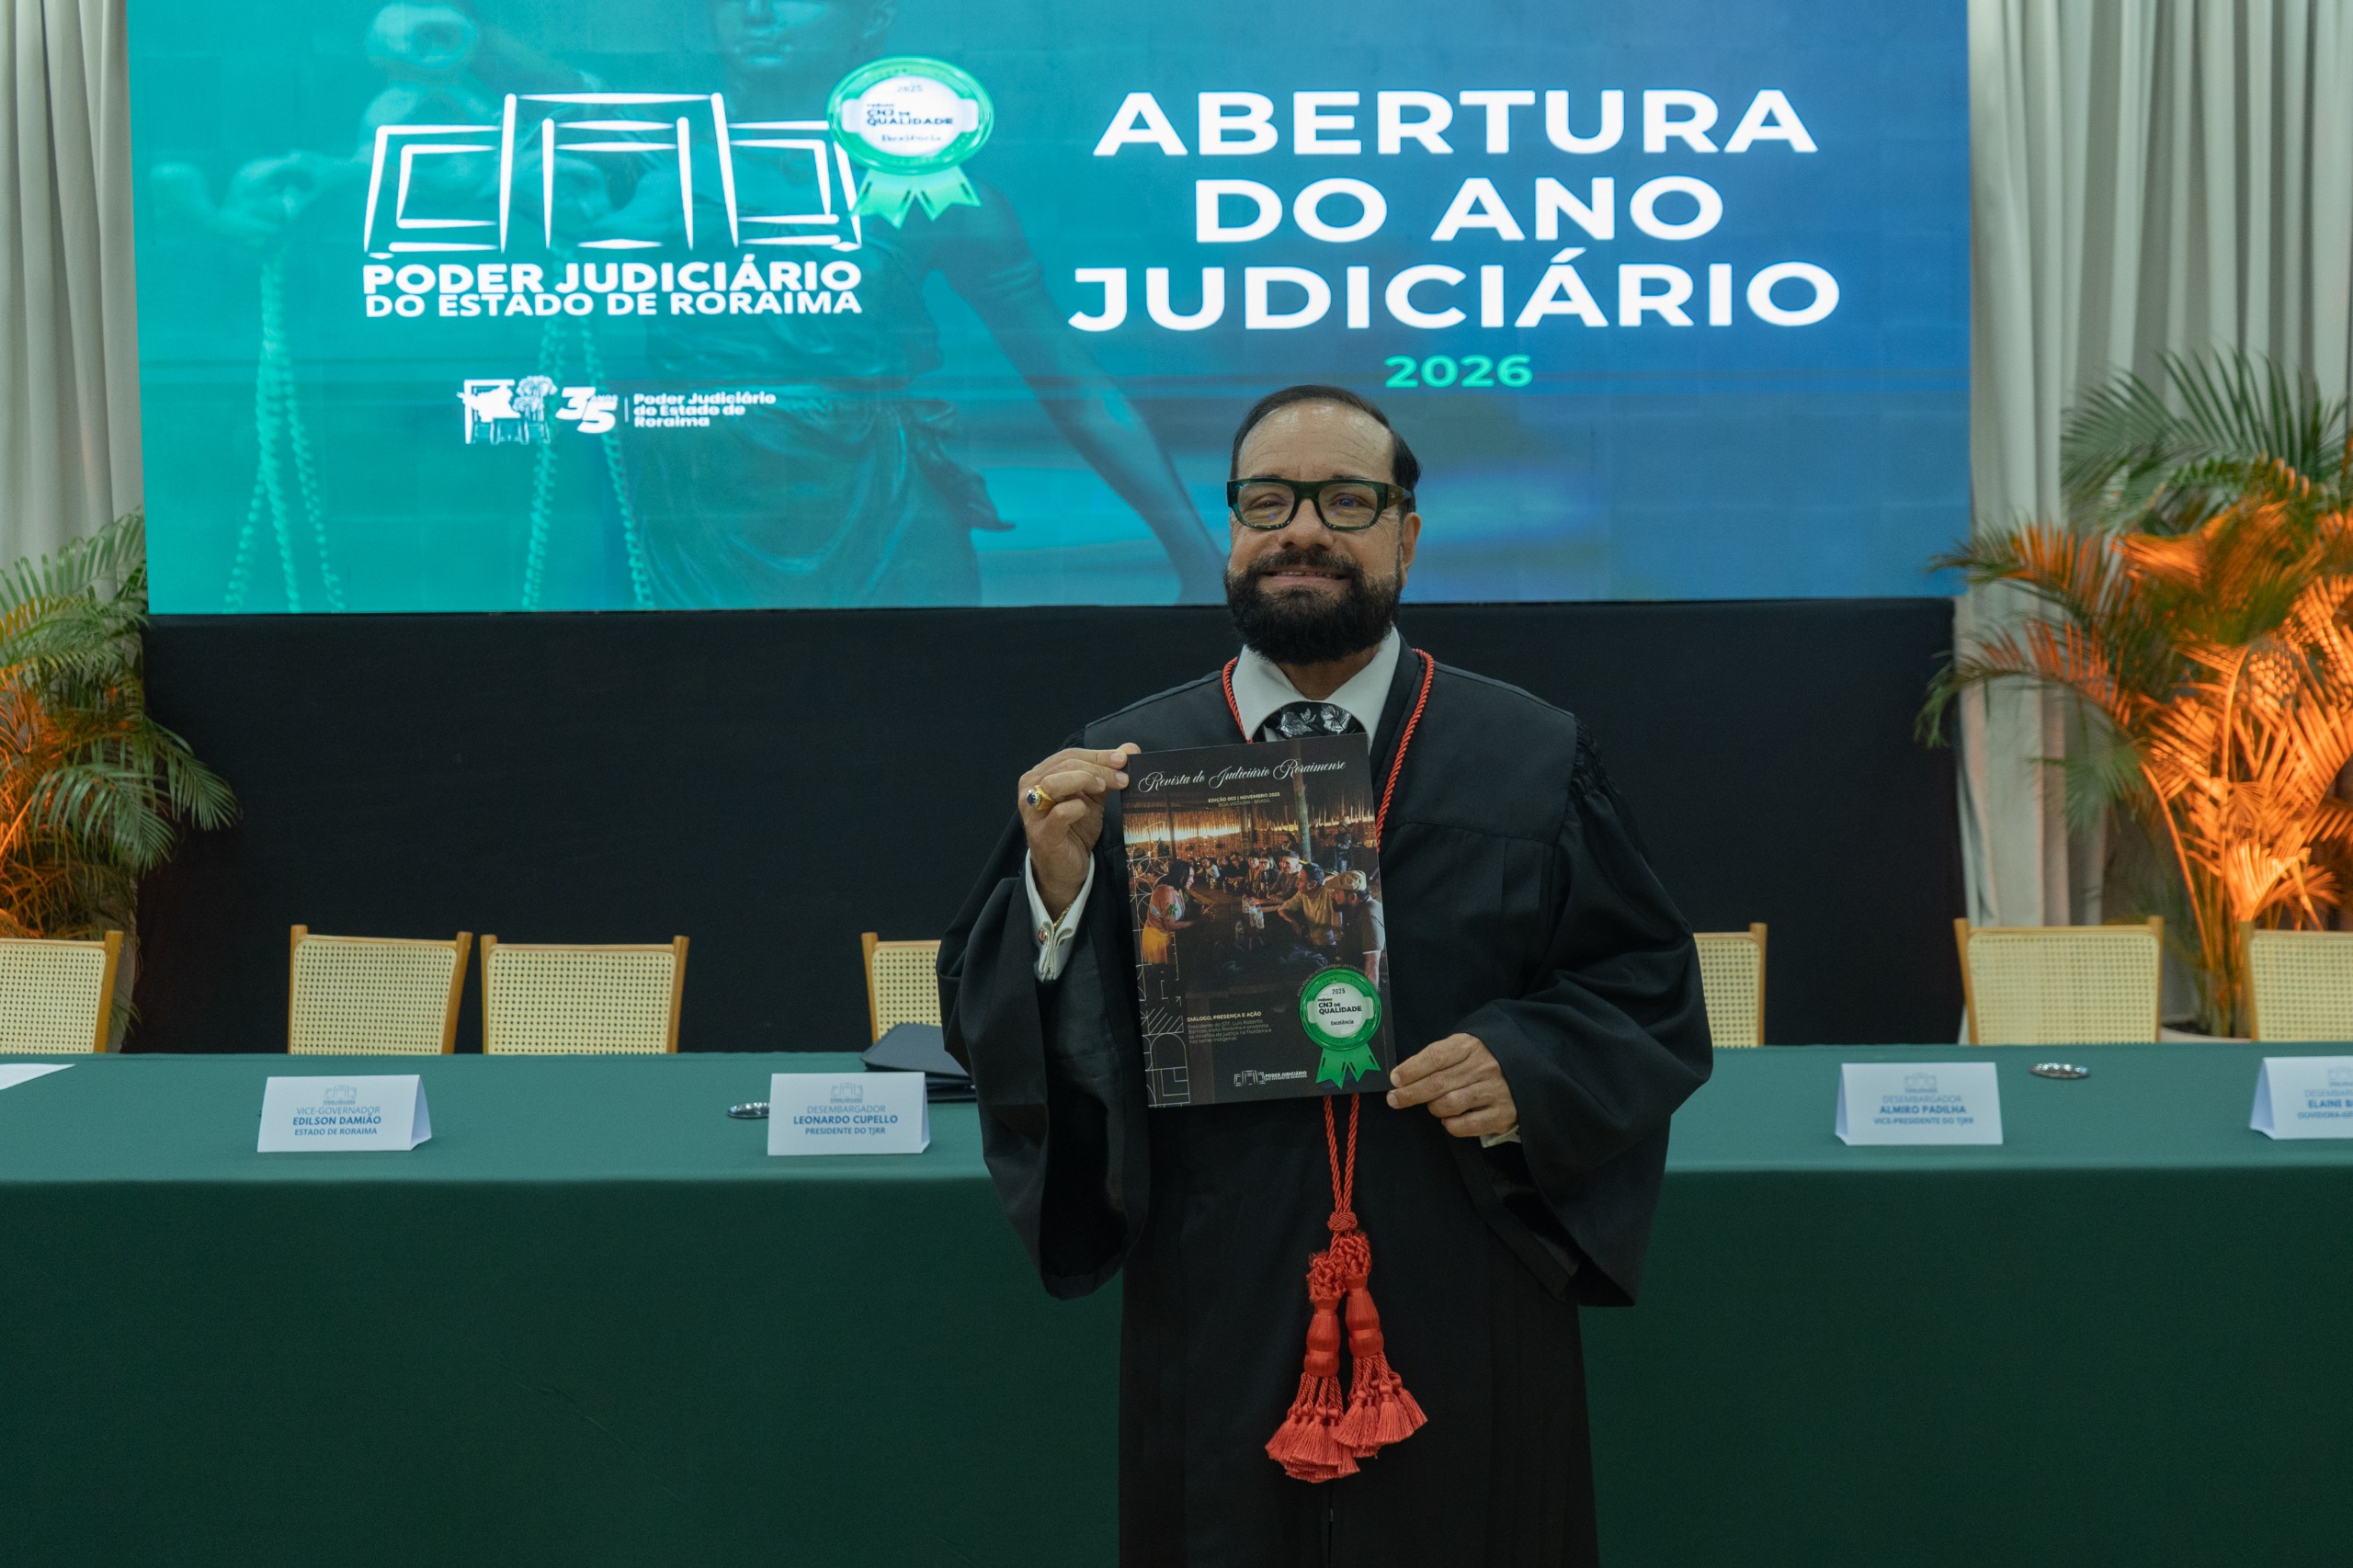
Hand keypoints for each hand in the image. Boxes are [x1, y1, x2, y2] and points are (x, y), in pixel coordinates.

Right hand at [1020, 744, 1139, 917]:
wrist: (1065, 868)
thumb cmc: (1076, 829)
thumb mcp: (1093, 797)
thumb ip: (1108, 773)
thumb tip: (1131, 749)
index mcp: (1040, 775)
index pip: (1069, 755)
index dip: (1098, 754)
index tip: (1124, 759)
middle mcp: (1030, 790)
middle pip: (1065, 765)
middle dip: (1098, 768)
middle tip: (1122, 776)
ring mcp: (1034, 812)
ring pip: (1055, 782)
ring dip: (1085, 780)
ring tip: (1104, 789)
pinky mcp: (1043, 834)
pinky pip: (1059, 813)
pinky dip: (1077, 807)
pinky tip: (1087, 810)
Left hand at [1386, 1033, 1516, 1138]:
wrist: (1530, 1070)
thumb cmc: (1486, 1060)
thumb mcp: (1465, 1048)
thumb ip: (1439, 1058)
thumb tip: (1403, 1075)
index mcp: (1471, 1046)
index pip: (1435, 1057)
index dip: (1411, 1069)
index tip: (1394, 1079)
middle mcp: (1484, 1067)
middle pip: (1437, 1082)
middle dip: (1410, 1093)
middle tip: (1395, 1099)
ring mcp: (1494, 1091)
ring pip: (1449, 1104)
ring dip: (1433, 1108)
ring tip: (1432, 1105)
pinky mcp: (1502, 1114)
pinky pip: (1465, 1125)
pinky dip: (1451, 1125)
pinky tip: (1449, 1119)